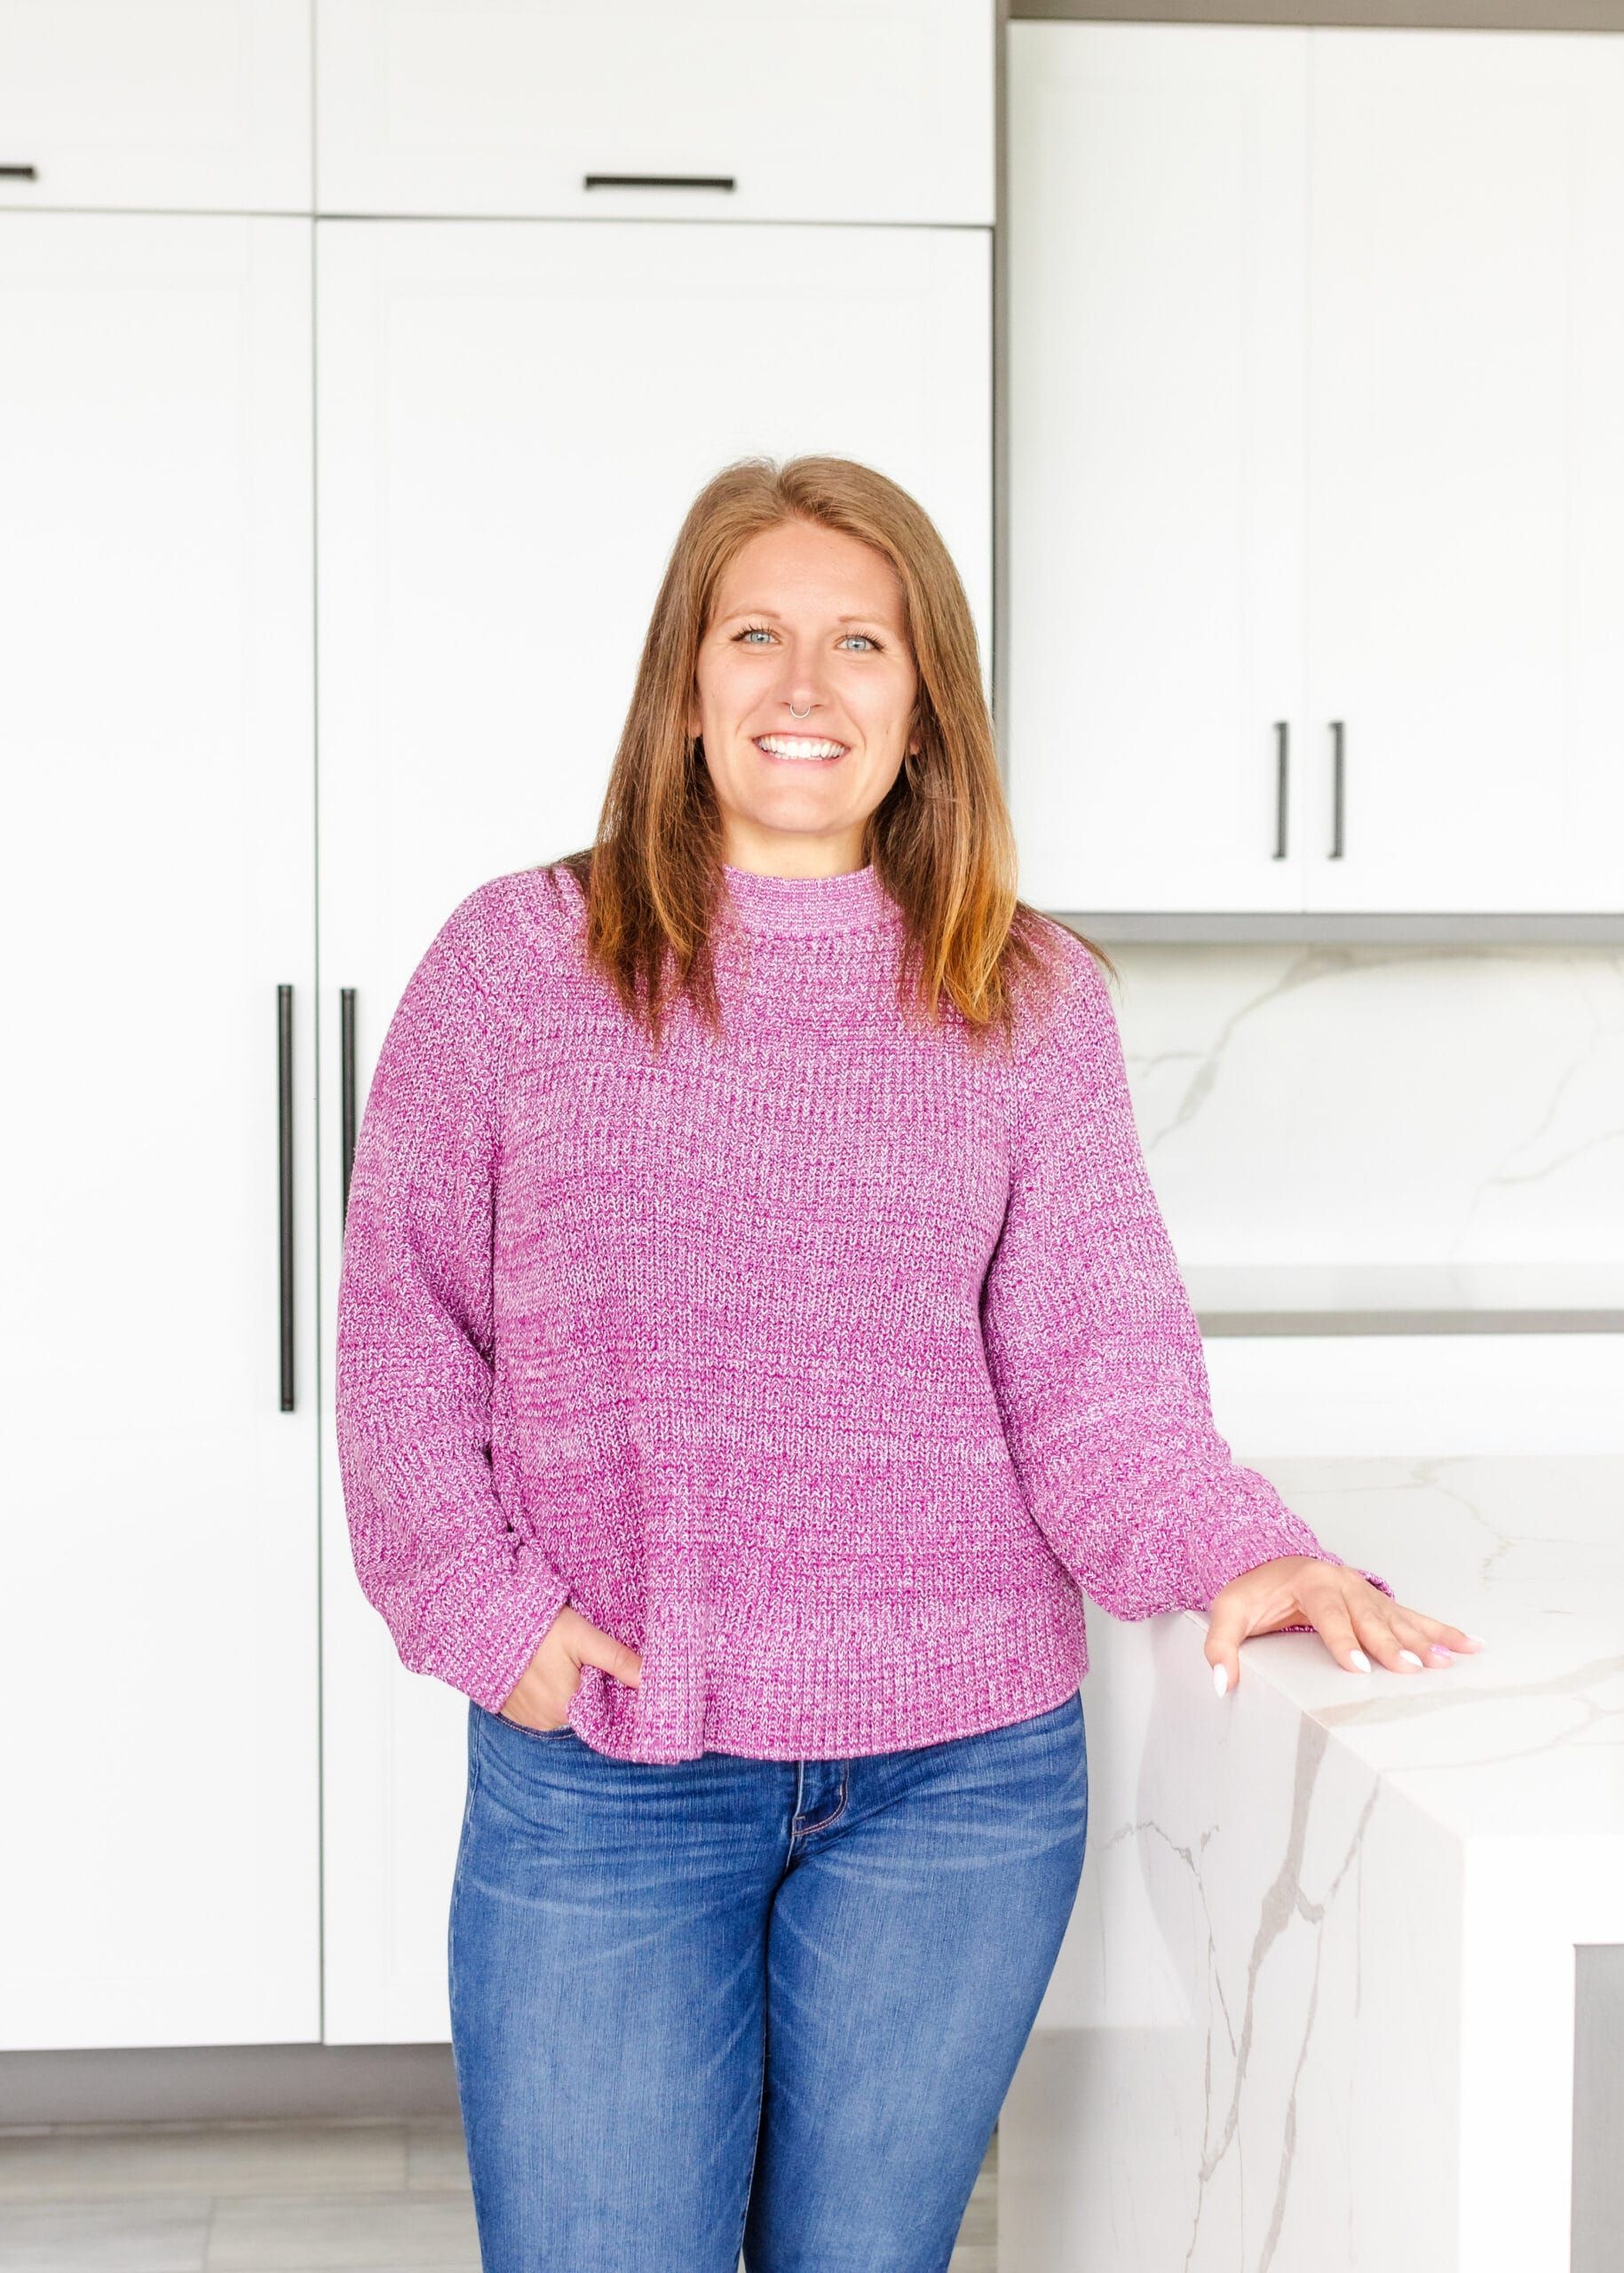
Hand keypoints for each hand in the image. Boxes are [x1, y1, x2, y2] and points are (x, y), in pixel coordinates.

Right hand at [496, 1604, 643, 1730]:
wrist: (486, 1619)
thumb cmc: (536, 1626)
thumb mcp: (582, 1637)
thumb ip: (618, 1660)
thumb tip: (650, 1678)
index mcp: (567, 1708)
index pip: (603, 1712)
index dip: (614, 1693)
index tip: (619, 1675)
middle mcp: (546, 1721)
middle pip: (583, 1709)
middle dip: (592, 1689)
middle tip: (590, 1660)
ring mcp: (527, 1717)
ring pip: (563, 1708)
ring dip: (568, 1690)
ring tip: (565, 1661)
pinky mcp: (513, 1709)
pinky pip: (541, 1707)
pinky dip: (548, 1692)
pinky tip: (547, 1669)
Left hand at [1205, 1556, 1484, 1695]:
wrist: (1270, 1562)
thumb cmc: (1252, 1592)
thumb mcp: (1227, 1613)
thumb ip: (1221, 1646)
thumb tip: (1223, 1682)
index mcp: (1309, 1581)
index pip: (1328, 1614)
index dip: (1343, 1640)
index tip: (1357, 1667)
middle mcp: (1343, 1583)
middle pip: (1370, 1618)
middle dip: (1391, 1645)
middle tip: (1411, 1670)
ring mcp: (1365, 1592)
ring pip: (1398, 1618)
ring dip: (1424, 1641)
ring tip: (1448, 1663)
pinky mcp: (1378, 1603)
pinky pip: (1413, 1617)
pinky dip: (1442, 1631)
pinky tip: (1468, 1645)